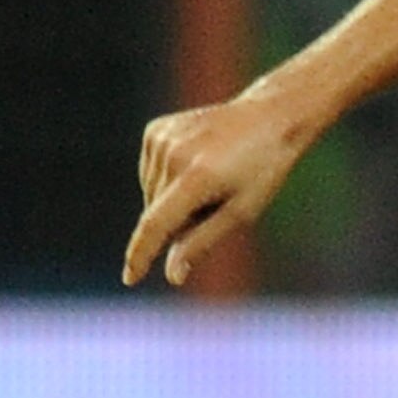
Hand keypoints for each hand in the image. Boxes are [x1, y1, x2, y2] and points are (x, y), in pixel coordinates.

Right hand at [124, 94, 302, 286]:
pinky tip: (195, 166)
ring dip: (173, 202)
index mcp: (197, 177)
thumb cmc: (261, 172)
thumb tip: (172, 276)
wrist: (267, 118)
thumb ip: (201, 243)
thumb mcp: (240, 212)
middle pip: (156, 213)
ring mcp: (161, 139)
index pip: (156, 224)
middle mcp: (173, 155)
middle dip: (178, 222)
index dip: (141, 254)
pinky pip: (150, 173)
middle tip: (214, 203)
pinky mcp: (155, 131)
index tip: (130, 279)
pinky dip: (167, 180)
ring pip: (151, 195)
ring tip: (208, 181)